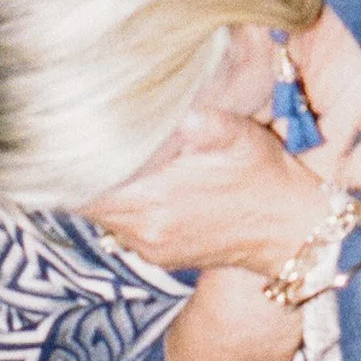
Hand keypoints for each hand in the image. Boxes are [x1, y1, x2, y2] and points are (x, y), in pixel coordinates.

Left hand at [84, 101, 325, 281]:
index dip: (69, 163)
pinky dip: (126, 205)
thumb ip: (195, 121)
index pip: (82, 188)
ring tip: (114, 158)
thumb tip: (162, 105)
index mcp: (154, 201)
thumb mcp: (234, 134)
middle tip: (85, 138)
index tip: (67, 136)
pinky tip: (143, 184)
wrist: (294, 229)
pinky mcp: (162, 255)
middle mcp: (145, 231)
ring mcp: (152, 248)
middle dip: (85, 171)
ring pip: (106, 216)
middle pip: (87, 203)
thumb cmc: (264, 176)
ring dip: (107, 189)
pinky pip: (126, 228)